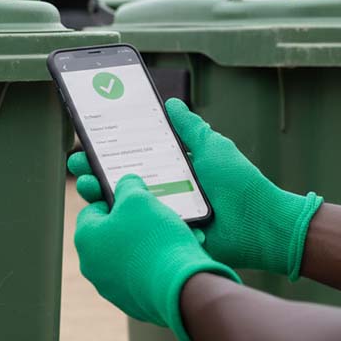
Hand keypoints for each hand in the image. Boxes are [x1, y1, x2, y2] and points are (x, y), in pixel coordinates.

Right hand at [68, 98, 322, 278]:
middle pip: (119, 181)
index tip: (87, 141)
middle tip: (79, 163)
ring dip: (100, 195)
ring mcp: (162, 216)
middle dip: (94, 171)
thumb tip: (171, 103)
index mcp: (171, 170)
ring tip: (87, 186)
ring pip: (121, 207)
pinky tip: (102, 214)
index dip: (108, 150)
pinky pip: (138, 231)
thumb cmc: (241, 184)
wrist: (262, 225)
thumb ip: (190, 128)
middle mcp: (162, 192)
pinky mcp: (166, 237)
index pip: (132, 158)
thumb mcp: (212, 147)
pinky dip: (119, 223)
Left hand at [74, 174, 239, 340]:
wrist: (179, 287)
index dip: (114, 200)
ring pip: (128, 255)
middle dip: (132, 223)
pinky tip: (173, 256)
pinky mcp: (132, 302)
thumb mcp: (139, 198)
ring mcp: (111, 287)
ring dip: (146, 243)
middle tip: (153, 215)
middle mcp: (92, 266)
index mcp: (86, 239)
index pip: (92, 209)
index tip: (134, 199)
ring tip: (169, 235)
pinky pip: (143, 275)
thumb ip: (128, 186)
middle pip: (111, 234)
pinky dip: (155, 265)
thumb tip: (125, 185)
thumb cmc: (154, 238)